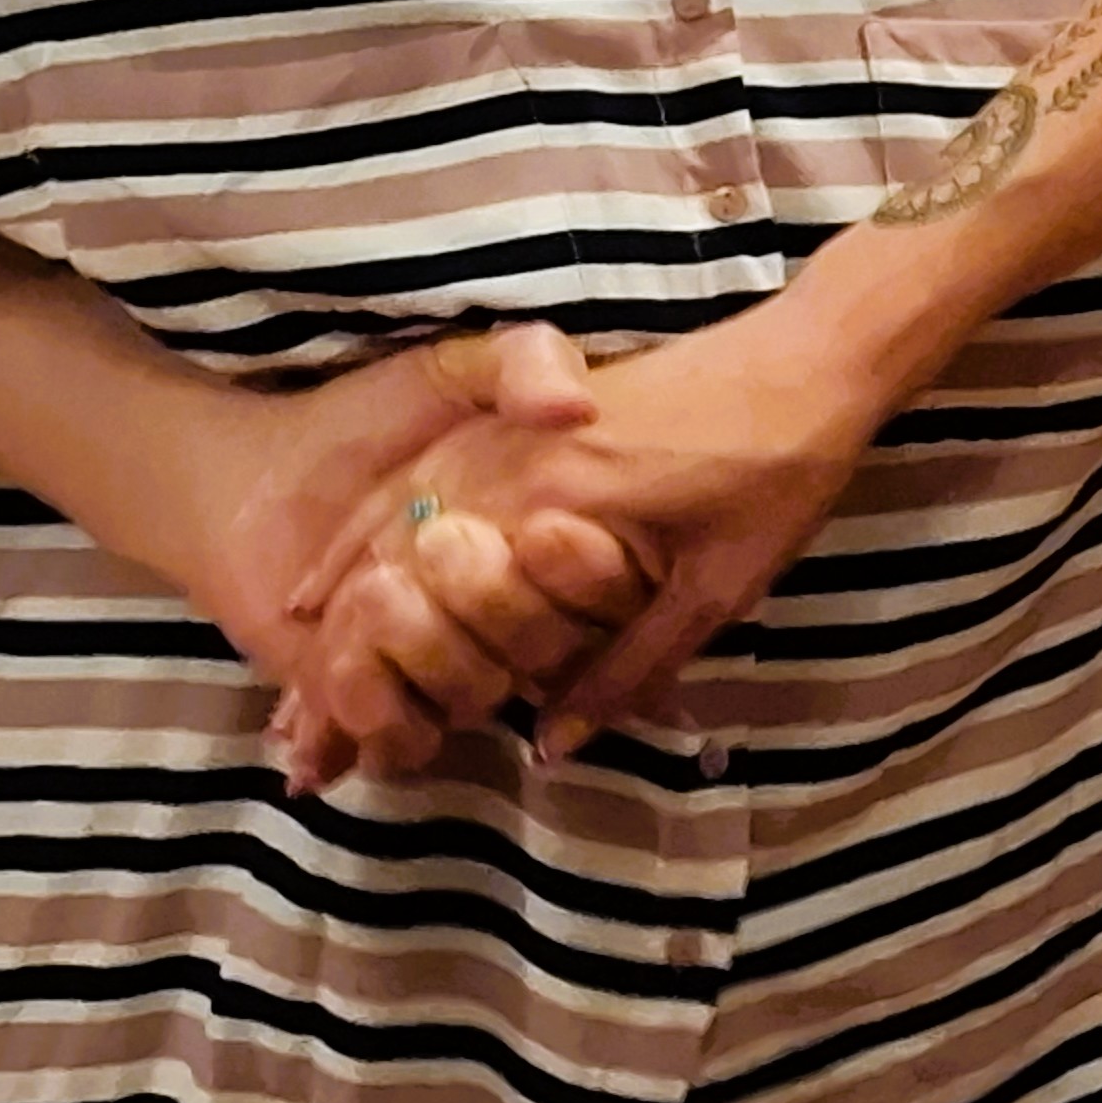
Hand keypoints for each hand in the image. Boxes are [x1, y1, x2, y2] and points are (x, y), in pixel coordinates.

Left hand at [169, 325, 655, 791]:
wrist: (252, 478)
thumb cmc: (363, 420)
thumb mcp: (452, 369)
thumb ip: (524, 362)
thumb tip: (578, 409)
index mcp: (552, 543)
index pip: (607, 588)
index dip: (583, 568)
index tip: (544, 528)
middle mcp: (511, 618)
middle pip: (542, 654)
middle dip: (492, 603)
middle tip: (434, 544)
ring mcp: (444, 668)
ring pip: (473, 701)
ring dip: (425, 653)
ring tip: (370, 595)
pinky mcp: (380, 708)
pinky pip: (402, 744)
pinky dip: (370, 711)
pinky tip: (331, 661)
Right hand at [300, 268, 922, 766]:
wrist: (811, 358)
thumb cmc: (779, 474)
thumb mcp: (719, 588)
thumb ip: (630, 665)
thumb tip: (551, 744)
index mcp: (548, 501)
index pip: (426, 591)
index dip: (373, 665)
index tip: (327, 735)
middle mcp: (510, 456)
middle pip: (389, 548)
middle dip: (337, 633)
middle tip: (290, 720)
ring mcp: (515, 424)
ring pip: (395, 500)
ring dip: (341, 571)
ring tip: (296, 641)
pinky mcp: (529, 409)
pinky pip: (430, 461)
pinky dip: (380, 510)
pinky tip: (365, 548)